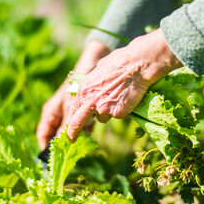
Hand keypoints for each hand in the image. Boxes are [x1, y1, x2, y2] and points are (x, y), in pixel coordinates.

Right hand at [36, 40, 109, 149]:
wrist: (90, 67)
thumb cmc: (75, 86)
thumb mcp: (69, 107)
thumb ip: (66, 125)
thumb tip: (62, 143)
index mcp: (50, 112)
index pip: (43, 134)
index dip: (46, 146)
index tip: (52, 159)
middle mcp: (59, 114)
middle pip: (59, 134)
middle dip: (66, 141)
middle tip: (74, 148)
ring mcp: (70, 113)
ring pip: (72, 130)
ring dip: (79, 134)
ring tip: (86, 133)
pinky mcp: (83, 111)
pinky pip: (83, 124)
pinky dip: (88, 127)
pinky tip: (93, 126)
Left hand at [66, 28, 182, 140]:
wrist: (135, 66)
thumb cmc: (118, 63)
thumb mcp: (97, 72)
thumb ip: (92, 85)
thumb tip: (91, 90)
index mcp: (83, 90)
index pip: (73, 110)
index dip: (70, 121)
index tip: (68, 129)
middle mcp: (90, 101)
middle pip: (78, 122)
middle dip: (73, 132)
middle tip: (71, 139)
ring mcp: (104, 109)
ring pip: (102, 118)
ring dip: (107, 112)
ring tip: (117, 97)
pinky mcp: (117, 113)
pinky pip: (117, 115)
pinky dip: (120, 110)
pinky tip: (125, 98)